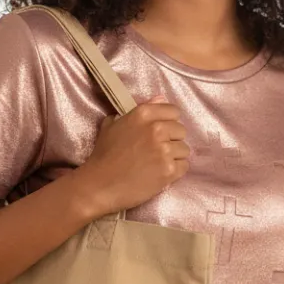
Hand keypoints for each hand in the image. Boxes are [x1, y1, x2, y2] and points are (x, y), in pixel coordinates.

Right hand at [76, 95, 189, 217]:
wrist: (99, 185)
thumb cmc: (103, 155)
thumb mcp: (113, 125)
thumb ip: (137, 110)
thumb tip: (159, 98)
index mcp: (143, 114)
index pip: (173, 111)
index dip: (168, 122)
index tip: (160, 132)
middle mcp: (157, 128)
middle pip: (181, 131)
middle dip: (172, 140)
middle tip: (157, 150)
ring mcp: (164, 150)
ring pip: (184, 149)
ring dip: (174, 156)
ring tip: (157, 163)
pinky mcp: (169, 170)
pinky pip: (184, 166)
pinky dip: (175, 171)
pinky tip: (160, 173)